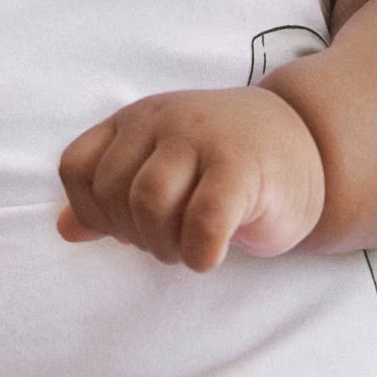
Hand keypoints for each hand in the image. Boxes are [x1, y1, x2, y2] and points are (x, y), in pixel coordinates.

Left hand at [58, 86, 324, 270]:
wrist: (311, 145)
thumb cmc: (227, 168)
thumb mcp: (163, 172)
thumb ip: (113, 198)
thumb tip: (65, 229)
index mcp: (135, 121)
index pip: (76, 168)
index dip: (92, 212)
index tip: (128, 228)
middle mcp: (163, 120)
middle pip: (112, 192)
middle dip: (132, 234)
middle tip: (167, 242)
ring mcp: (203, 138)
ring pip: (149, 204)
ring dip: (163, 245)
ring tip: (187, 248)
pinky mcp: (242, 166)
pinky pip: (202, 220)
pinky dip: (199, 253)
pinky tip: (211, 255)